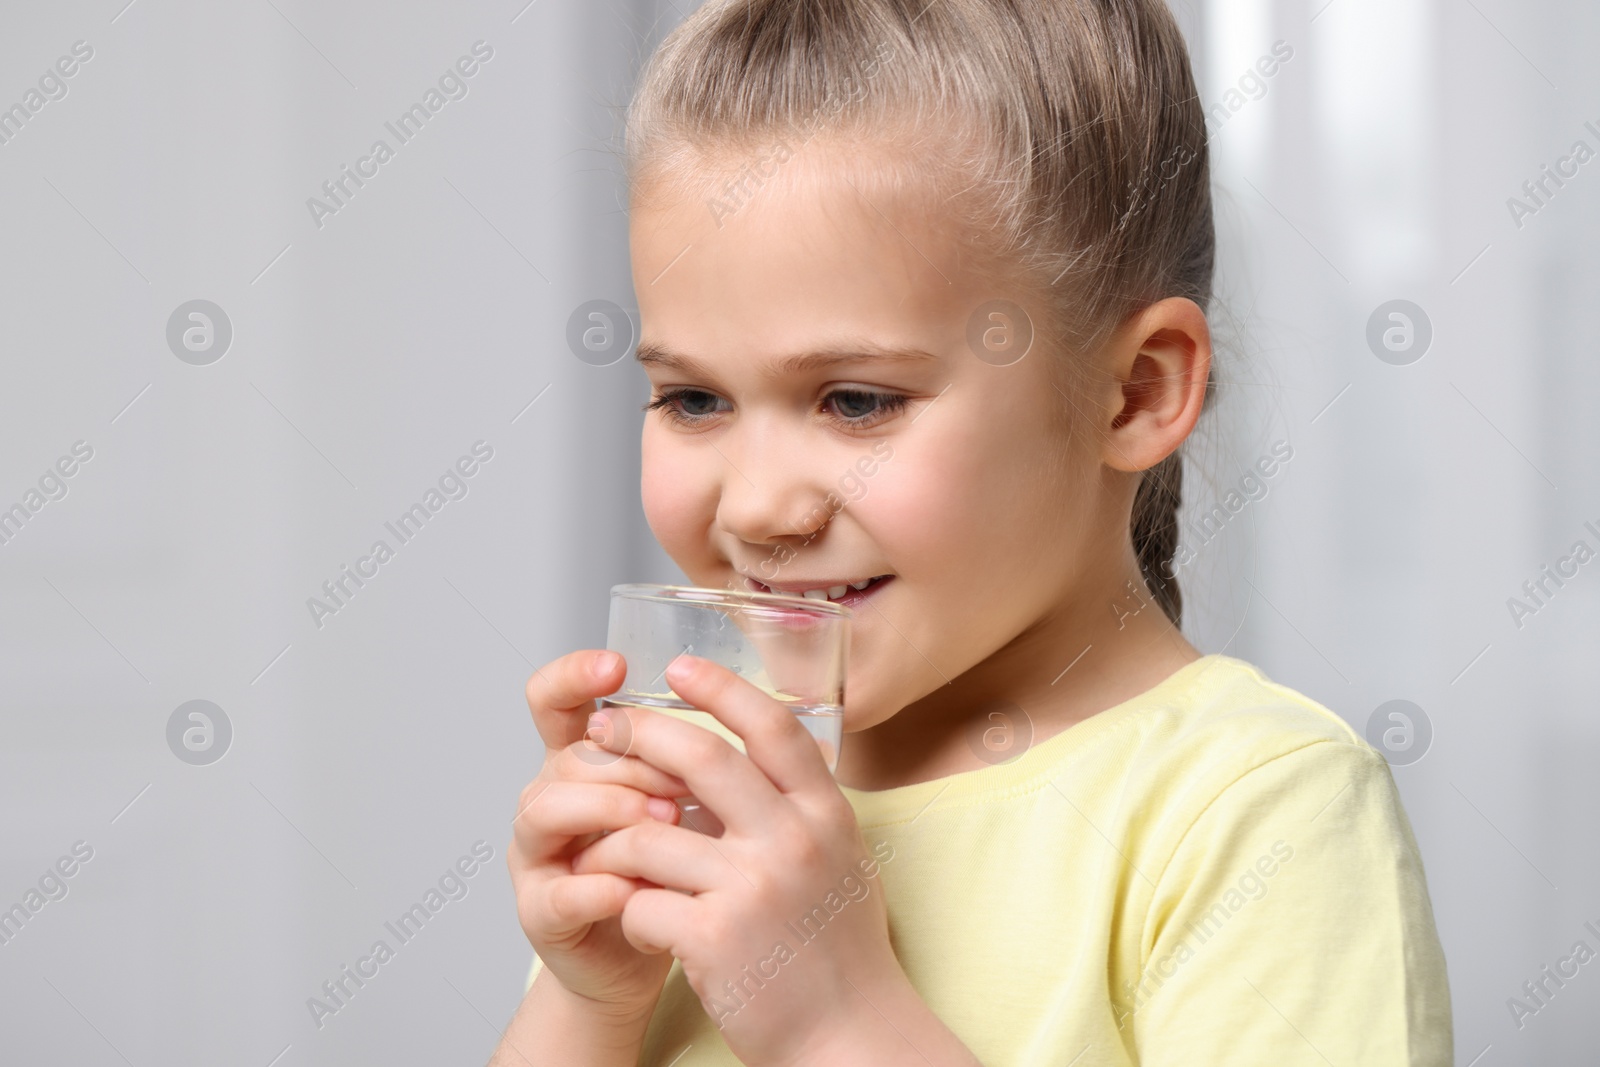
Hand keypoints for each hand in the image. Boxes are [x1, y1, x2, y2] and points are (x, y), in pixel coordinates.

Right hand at [506, 649, 693, 1020]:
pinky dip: (596, 887)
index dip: (573, 675)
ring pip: (547, 810)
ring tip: (664, 821)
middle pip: (571, 753)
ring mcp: (538, 854)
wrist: (652, 959)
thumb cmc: (680, 871)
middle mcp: (551, 796)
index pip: (556, 700)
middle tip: (684, 777)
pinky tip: (634, 888)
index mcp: (588, 761)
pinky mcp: (540, 912)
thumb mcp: (694, 804)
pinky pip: (558, 891)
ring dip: (608, 809)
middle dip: (629, 758)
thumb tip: (756, 708)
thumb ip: (701, 757)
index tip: (616, 665)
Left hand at [570, 655, 906, 1065]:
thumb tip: (752, 757)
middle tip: (604, 728)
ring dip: (616, 839)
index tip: (679, 667)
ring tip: (607, 850)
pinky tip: (640, 922)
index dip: (722, 688)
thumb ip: (800, 809)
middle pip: (703, 758)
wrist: (850, 1038)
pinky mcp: (713, 938)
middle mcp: (794, 841)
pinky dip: (628, 908)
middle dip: (641, 733)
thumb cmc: (839, 952)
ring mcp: (753, 888)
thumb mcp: (841, 861)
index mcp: (826, 815)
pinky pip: (639, 901)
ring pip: (650, 831)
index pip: (773, 727)